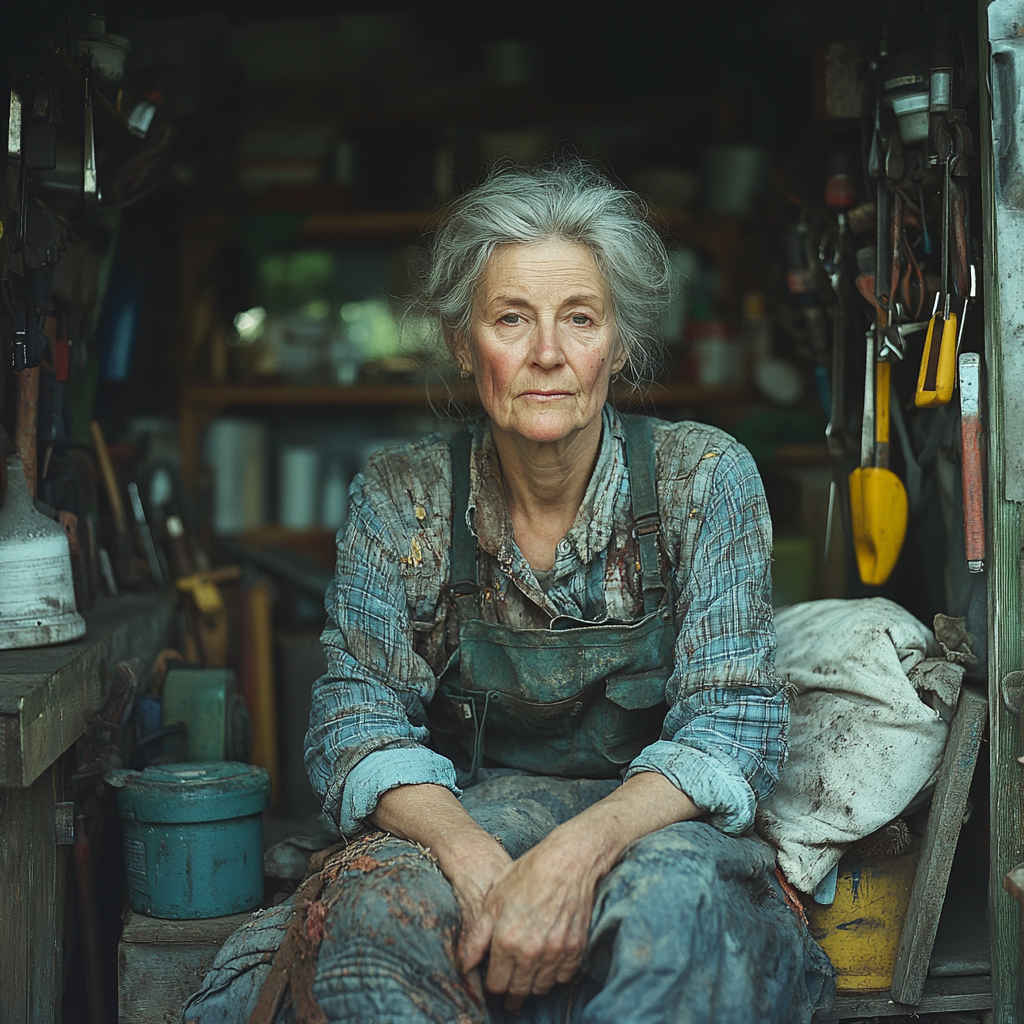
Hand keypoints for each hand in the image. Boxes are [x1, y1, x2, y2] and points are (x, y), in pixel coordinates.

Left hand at [460, 829, 597, 1012]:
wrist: (568, 861)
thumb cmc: (528, 873)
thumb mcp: (494, 899)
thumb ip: (478, 936)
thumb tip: (465, 964)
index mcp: (506, 940)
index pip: (496, 984)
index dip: (493, 986)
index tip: (494, 983)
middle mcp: (531, 952)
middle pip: (519, 991)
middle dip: (512, 996)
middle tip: (510, 997)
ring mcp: (556, 952)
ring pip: (541, 987)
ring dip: (532, 986)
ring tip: (527, 980)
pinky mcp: (575, 948)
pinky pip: (564, 977)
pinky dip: (555, 976)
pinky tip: (548, 966)